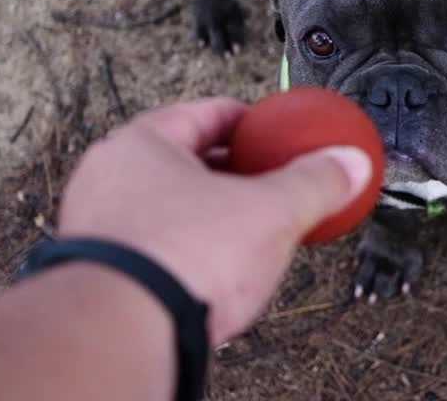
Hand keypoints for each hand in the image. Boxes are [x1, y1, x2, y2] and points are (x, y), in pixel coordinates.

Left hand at [56, 97, 371, 344]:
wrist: (120, 333)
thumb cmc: (178, 259)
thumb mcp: (271, 211)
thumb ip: (315, 182)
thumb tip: (349, 164)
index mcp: (144, 142)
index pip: (209, 113)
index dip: (252, 122)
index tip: (274, 133)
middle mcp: (108, 177)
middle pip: (186, 162)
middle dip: (231, 173)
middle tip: (267, 184)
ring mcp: (96, 226)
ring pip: (167, 207)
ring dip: (206, 216)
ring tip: (245, 232)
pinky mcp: (98, 273)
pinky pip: (155, 249)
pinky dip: (186, 252)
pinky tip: (214, 272)